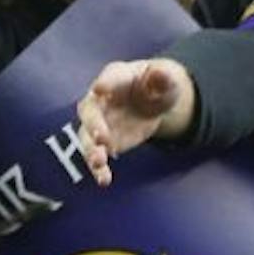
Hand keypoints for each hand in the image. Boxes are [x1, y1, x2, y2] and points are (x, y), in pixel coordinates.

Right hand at [76, 57, 194, 185]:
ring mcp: (98, 123)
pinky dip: (98, 169)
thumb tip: (160, 74)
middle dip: (93, 124)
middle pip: (90, 111)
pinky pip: (96, 157)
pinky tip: (104, 180)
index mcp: (115, 77)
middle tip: (102, 137)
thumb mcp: (166, 81)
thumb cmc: (156, 85)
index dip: (105, 84)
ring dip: (91, 150)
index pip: (108, 79)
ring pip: (87, 137)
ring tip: (98, 162)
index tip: (100, 89)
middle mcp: (100, 100)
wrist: (153, 101)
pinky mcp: (104, 143)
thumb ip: (162, 79)